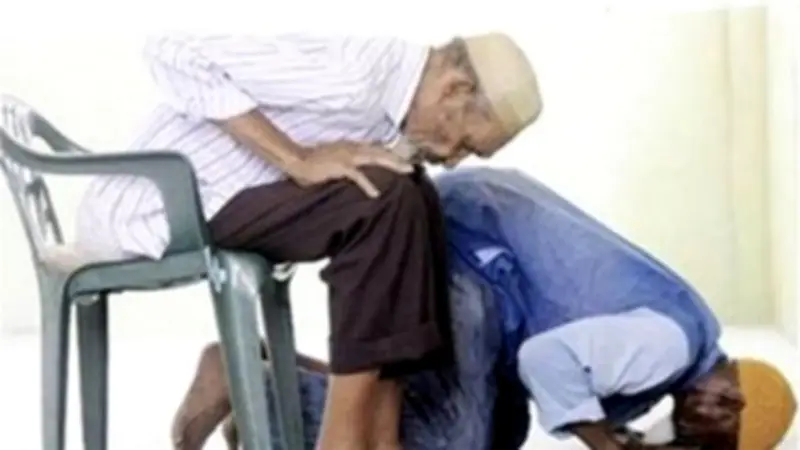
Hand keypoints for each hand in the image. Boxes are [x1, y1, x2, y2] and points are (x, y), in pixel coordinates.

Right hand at [289, 140, 413, 197]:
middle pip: (380, 152)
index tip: (403, 161)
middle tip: (413, 167)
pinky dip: (368, 185)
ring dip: (392, 165)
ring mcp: (347, 155)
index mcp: (351, 146)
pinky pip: (358, 176)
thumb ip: (346, 164)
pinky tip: (376, 194)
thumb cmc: (311, 163)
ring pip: (376, 159)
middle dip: (398, 159)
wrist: (295, 159)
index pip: (375, 148)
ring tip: (406, 172)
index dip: (390, 154)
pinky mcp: (340, 166)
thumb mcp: (332, 159)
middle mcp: (352, 148)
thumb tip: (354, 172)